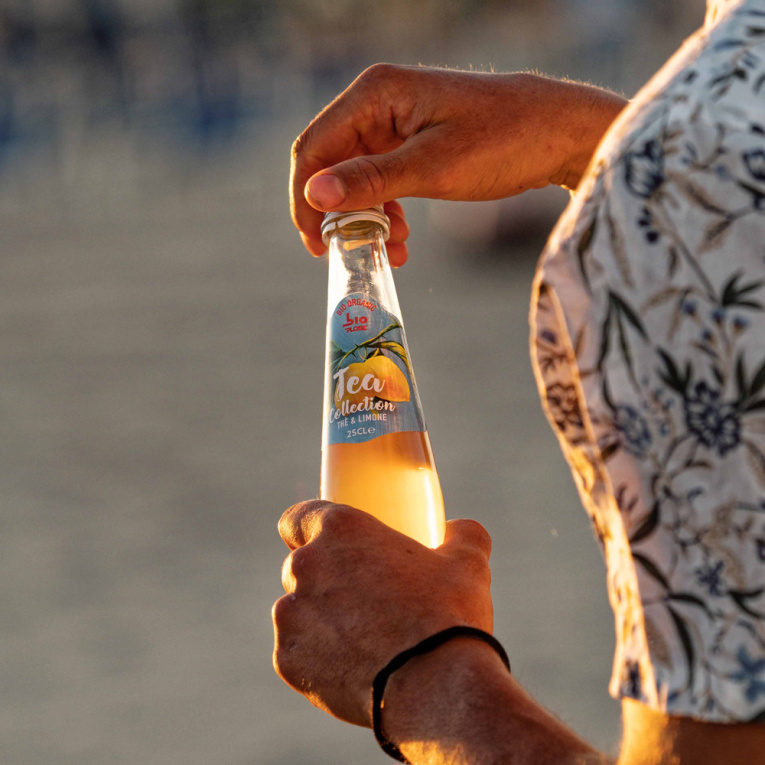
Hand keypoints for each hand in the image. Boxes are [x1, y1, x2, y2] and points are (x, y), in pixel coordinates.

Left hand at [272, 500, 492, 726]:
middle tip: (363, 597)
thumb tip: (457, 530)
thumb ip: (462, 535)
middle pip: (301, 565)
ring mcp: (291, 616)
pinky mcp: (288, 661)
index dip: (307, 528)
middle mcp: (305, 566)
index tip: (330, 546)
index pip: (298, 517)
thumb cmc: (448, 615)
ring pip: (297, 610)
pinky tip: (353, 669)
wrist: (435, 688)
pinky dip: (318, 659)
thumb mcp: (467, 562)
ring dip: (319, 619)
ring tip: (363, 640)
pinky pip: (298, 653)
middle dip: (324, 578)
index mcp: (340, 530)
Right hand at [290, 64, 625, 263]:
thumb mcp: (433, 168)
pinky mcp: (411, 141)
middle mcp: (377, 102)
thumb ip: (371, 180)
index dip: (305, 200)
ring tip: (391, 247)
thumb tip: (313, 195)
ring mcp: (394, 121)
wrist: (557, 133)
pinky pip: (379, 179)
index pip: (314, 148)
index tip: (317, 246)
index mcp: (375, 93)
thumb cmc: (503, 141)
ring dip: (363, 217)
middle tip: (349, 253)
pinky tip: (401, 237)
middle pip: (330, 164)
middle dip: (337, 213)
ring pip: (354, 177)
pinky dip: (384, 211)